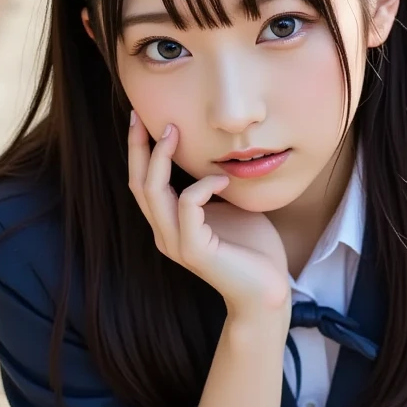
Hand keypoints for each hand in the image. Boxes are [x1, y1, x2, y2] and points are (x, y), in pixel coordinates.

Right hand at [128, 115, 290, 318]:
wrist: (268, 290)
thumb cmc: (254, 249)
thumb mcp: (229, 206)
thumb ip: (214, 185)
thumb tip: (215, 153)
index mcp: (170, 224)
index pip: (143, 183)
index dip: (139, 151)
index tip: (142, 119)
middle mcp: (165, 233)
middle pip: (138, 183)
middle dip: (138, 147)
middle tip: (143, 115)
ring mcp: (176, 243)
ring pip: (153, 191)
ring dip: (161, 157)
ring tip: (175, 132)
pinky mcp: (194, 250)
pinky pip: (188, 204)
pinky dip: (204, 185)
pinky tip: (225, 179)